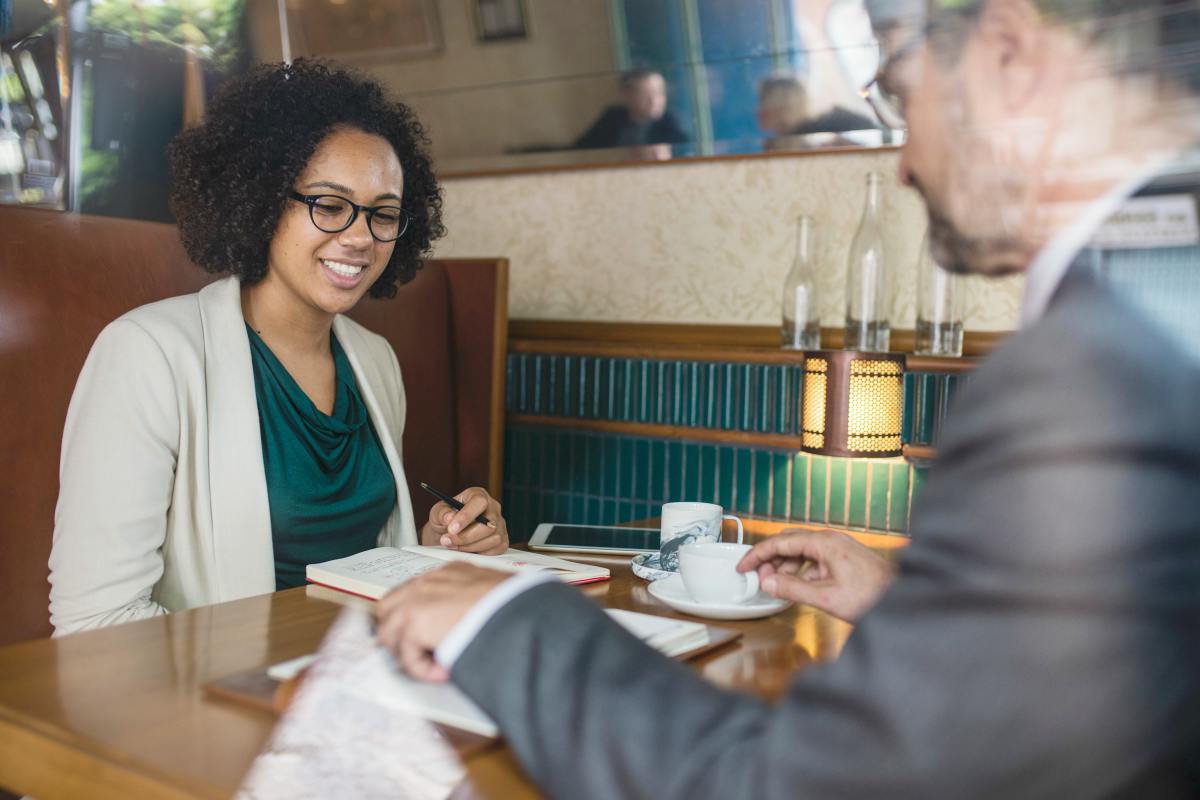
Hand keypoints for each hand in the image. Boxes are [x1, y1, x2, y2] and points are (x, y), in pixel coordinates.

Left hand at [375, 562, 509, 681]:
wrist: (519, 610)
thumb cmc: (516, 605)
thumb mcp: (491, 595)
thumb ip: (471, 605)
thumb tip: (467, 627)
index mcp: (449, 573)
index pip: (416, 592)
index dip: (416, 616)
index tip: (428, 635)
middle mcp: (428, 581)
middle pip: (389, 607)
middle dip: (398, 631)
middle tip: (417, 651)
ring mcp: (417, 600)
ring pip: (389, 632)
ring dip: (408, 651)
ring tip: (433, 664)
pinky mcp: (415, 623)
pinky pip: (406, 655)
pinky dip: (422, 668)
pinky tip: (444, 671)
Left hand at [422, 486, 508, 554]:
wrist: (448, 534)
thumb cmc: (445, 520)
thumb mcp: (437, 513)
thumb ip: (442, 513)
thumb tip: (449, 517)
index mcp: (478, 495)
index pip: (479, 502)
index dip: (466, 516)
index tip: (452, 529)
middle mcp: (493, 508)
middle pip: (488, 524)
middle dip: (465, 537)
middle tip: (447, 541)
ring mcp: (500, 525)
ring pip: (493, 539)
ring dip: (470, 546)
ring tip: (453, 546)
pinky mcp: (502, 541)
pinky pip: (496, 550)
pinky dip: (479, 553)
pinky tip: (466, 550)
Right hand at [737, 529, 895, 621]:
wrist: (903, 601)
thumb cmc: (872, 597)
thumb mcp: (826, 598)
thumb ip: (793, 589)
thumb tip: (768, 583)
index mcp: (824, 543)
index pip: (781, 542)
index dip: (757, 555)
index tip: (743, 566)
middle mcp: (830, 541)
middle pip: (789, 542)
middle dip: (769, 559)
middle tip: (756, 576)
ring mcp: (838, 549)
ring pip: (801, 551)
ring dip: (785, 567)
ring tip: (774, 584)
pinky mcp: (843, 559)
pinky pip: (813, 560)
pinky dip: (800, 572)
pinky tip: (796, 587)